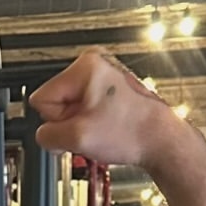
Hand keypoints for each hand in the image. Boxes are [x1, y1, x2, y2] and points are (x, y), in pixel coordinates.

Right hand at [31, 51, 175, 166]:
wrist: (162, 141)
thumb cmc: (133, 132)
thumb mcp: (77, 138)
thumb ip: (46, 135)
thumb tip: (43, 134)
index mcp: (85, 66)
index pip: (42, 98)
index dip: (57, 120)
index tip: (78, 126)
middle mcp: (95, 65)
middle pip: (57, 102)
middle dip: (70, 123)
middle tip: (93, 130)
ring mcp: (104, 77)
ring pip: (72, 109)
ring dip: (82, 126)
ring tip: (104, 130)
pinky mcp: (111, 90)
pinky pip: (86, 110)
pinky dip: (93, 124)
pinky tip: (108, 128)